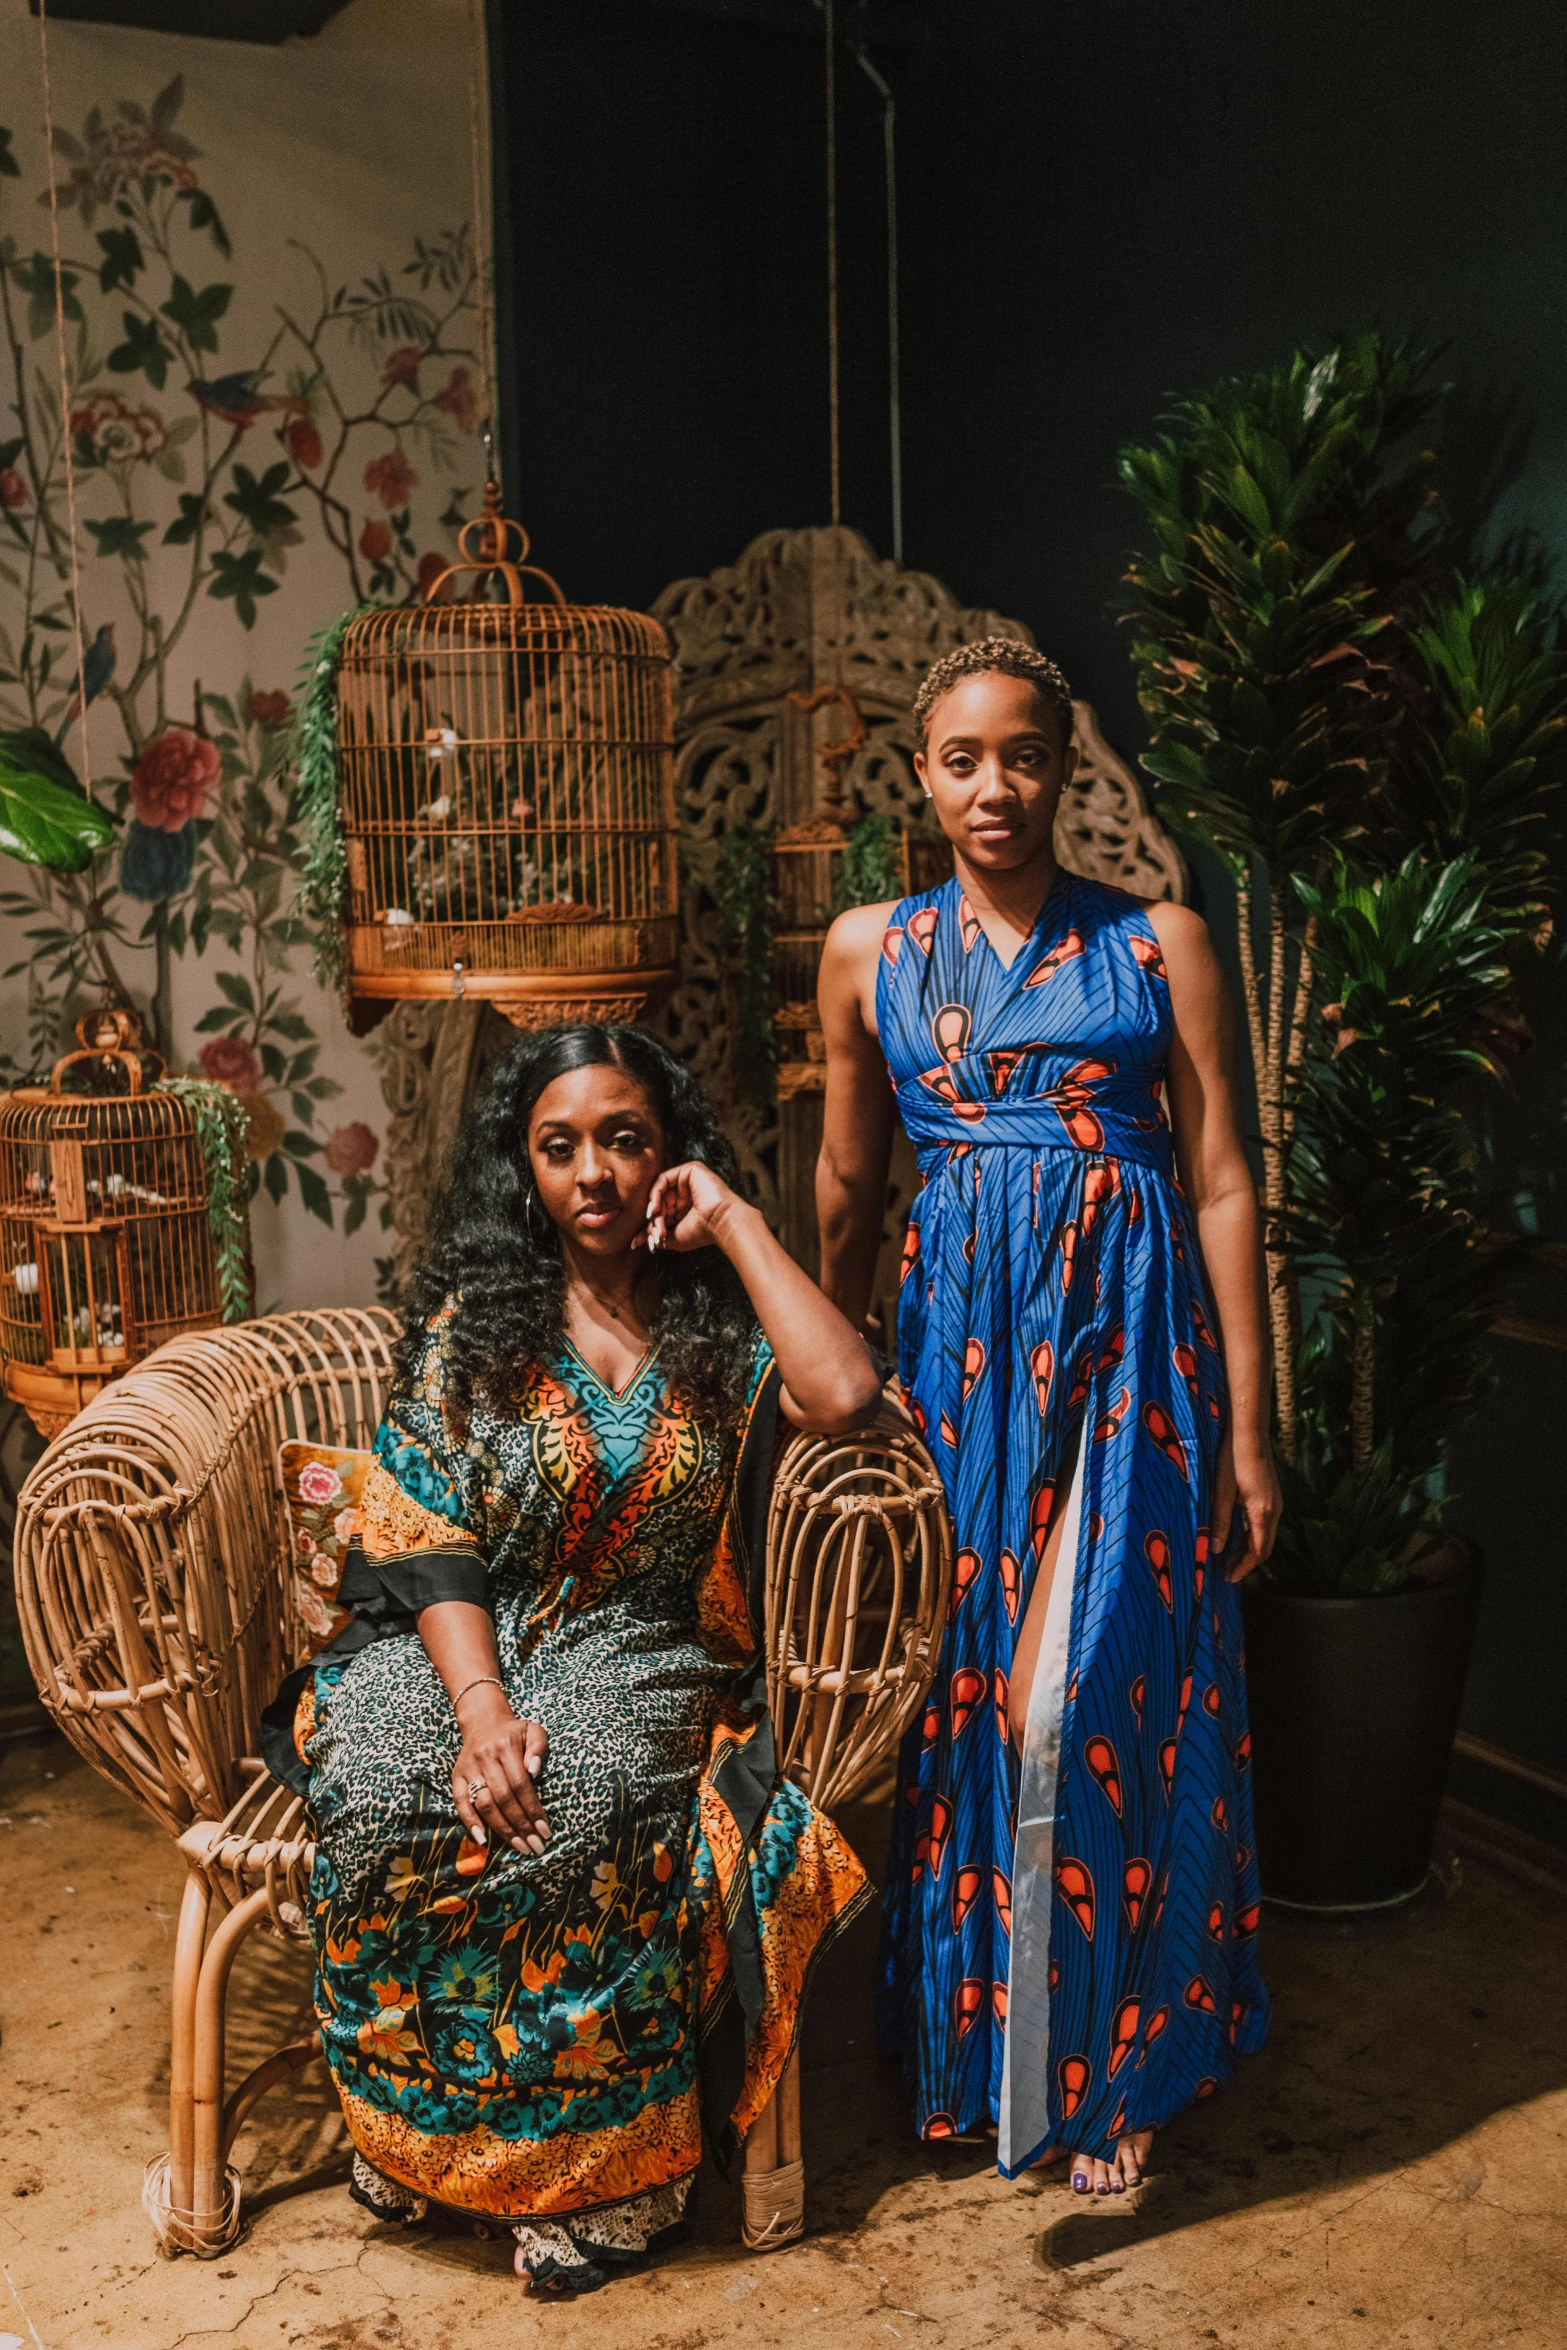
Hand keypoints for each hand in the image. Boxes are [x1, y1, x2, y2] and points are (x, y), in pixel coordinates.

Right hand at [451, 1689, 549, 1855]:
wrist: (484, 1722)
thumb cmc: (514, 1732)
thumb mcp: (533, 1730)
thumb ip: (539, 1747)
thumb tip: (534, 1771)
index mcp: (505, 1745)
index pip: (521, 1784)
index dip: (533, 1809)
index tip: (545, 1830)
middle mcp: (484, 1757)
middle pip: (503, 1798)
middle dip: (521, 1825)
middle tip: (535, 1845)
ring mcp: (468, 1768)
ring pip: (484, 1804)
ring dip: (502, 1829)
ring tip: (519, 1846)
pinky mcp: (457, 1777)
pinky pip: (461, 1802)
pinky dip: (470, 1822)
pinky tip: (484, 1840)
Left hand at [644, 1160, 742, 1253]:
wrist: (721, 1222)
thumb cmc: (702, 1232)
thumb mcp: (674, 1237)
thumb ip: (656, 1234)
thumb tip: (636, 1240)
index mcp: (684, 1207)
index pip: (660, 1212)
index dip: (649, 1225)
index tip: (637, 1241)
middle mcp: (685, 1193)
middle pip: (658, 1201)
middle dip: (652, 1218)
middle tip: (653, 1233)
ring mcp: (687, 1181)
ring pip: (659, 1191)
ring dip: (653, 1208)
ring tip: (655, 1221)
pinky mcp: (690, 1170)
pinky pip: (663, 1179)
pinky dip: (655, 1194)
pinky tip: (655, 1209)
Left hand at [1210, 1428, 1280, 1582]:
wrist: (1249, 1432)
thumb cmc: (1231, 1459)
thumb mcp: (1221, 1492)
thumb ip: (1220, 1522)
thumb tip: (1216, 1550)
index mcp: (1262, 1512)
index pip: (1258, 1552)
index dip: (1244, 1568)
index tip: (1229, 1578)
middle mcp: (1275, 1510)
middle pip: (1265, 1547)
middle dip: (1246, 1562)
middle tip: (1226, 1571)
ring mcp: (1276, 1502)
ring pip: (1266, 1536)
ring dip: (1249, 1549)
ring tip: (1228, 1557)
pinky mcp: (1273, 1495)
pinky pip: (1266, 1524)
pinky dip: (1253, 1536)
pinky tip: (1236, 1535)